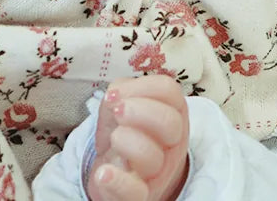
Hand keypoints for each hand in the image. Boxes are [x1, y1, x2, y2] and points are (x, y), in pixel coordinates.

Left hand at [87, 75, 189, 200]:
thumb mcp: (129, 107)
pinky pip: (135, 193)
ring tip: (113, 139)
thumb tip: (115, 93)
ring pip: (151, 156)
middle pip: (170, 122)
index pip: (169, 91)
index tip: (116, 94)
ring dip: (126, 141)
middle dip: (141, 111)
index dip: (143, 87)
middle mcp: (171, 141)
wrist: (128, 176)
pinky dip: (118, 182)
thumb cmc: (129, 136)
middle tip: (119, 111)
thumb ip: (124, 91)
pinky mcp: (140, 195)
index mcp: (173, 113)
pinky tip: (104, 173)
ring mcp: (157, 171)